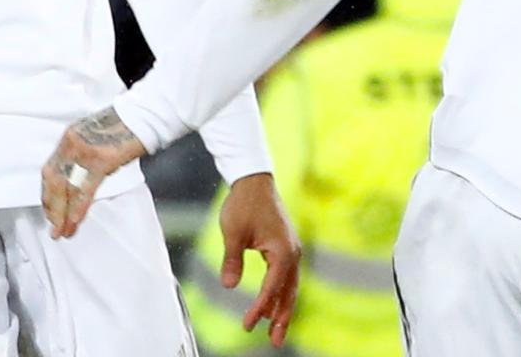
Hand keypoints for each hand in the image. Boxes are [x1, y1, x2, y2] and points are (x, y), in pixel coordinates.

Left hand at [41, 107, 147, 238]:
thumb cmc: (127, 126)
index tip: (50, 212)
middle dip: (52, 208)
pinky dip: (79, 208)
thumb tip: (79, 180)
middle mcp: (72, 143)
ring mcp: (85, 151)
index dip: (48, 195)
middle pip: (53, 181)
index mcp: (69, 137)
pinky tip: (76, 222)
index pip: (50, 171)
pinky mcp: (102, 159)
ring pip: (66, 188)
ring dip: (63, 214)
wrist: (146, 113)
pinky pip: (85, 189)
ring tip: (64, 233)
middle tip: (54, 229)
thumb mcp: (96, 137)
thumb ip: (84, 155)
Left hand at [216, 173, 301, 346]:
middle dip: (282, 318)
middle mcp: (292, 253)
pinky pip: (286, 277)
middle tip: (275, 342)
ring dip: (283, 309)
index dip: (260, 308)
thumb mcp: (233, 232)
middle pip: (289, 293)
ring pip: (290, 287)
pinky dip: (280, 294)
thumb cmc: (243, 204)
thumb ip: (231, 259)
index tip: (248, 325)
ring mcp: (292, 250)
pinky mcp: (286, 248)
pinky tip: (272, 306)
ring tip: (276, 332)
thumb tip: (228, 286)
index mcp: (282, 251)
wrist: (254, 181)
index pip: (271, 288)